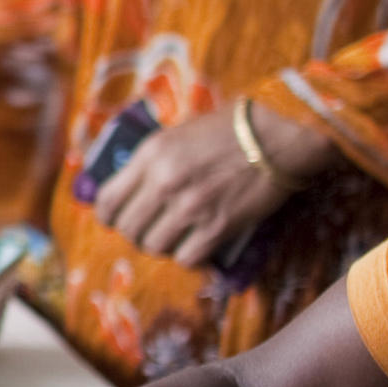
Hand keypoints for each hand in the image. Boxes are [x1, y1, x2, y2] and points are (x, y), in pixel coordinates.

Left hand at [90, 100, 331, 267]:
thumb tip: (133, 186)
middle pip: (129, 228)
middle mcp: (164, 182)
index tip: (116, 219)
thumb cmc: (232, 128)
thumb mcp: (179, 132)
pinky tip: (196, 247)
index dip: (108, 216)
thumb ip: (154, 159)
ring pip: (154, 246)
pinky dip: (189, 257)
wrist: (279, 135)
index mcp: (151, 154)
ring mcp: (190, 206)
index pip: (107, 199)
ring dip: (162, 246)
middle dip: (136, 233)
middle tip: (149, 230)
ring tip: (174, 238)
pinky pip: (187, 258)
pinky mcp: (218, 226)